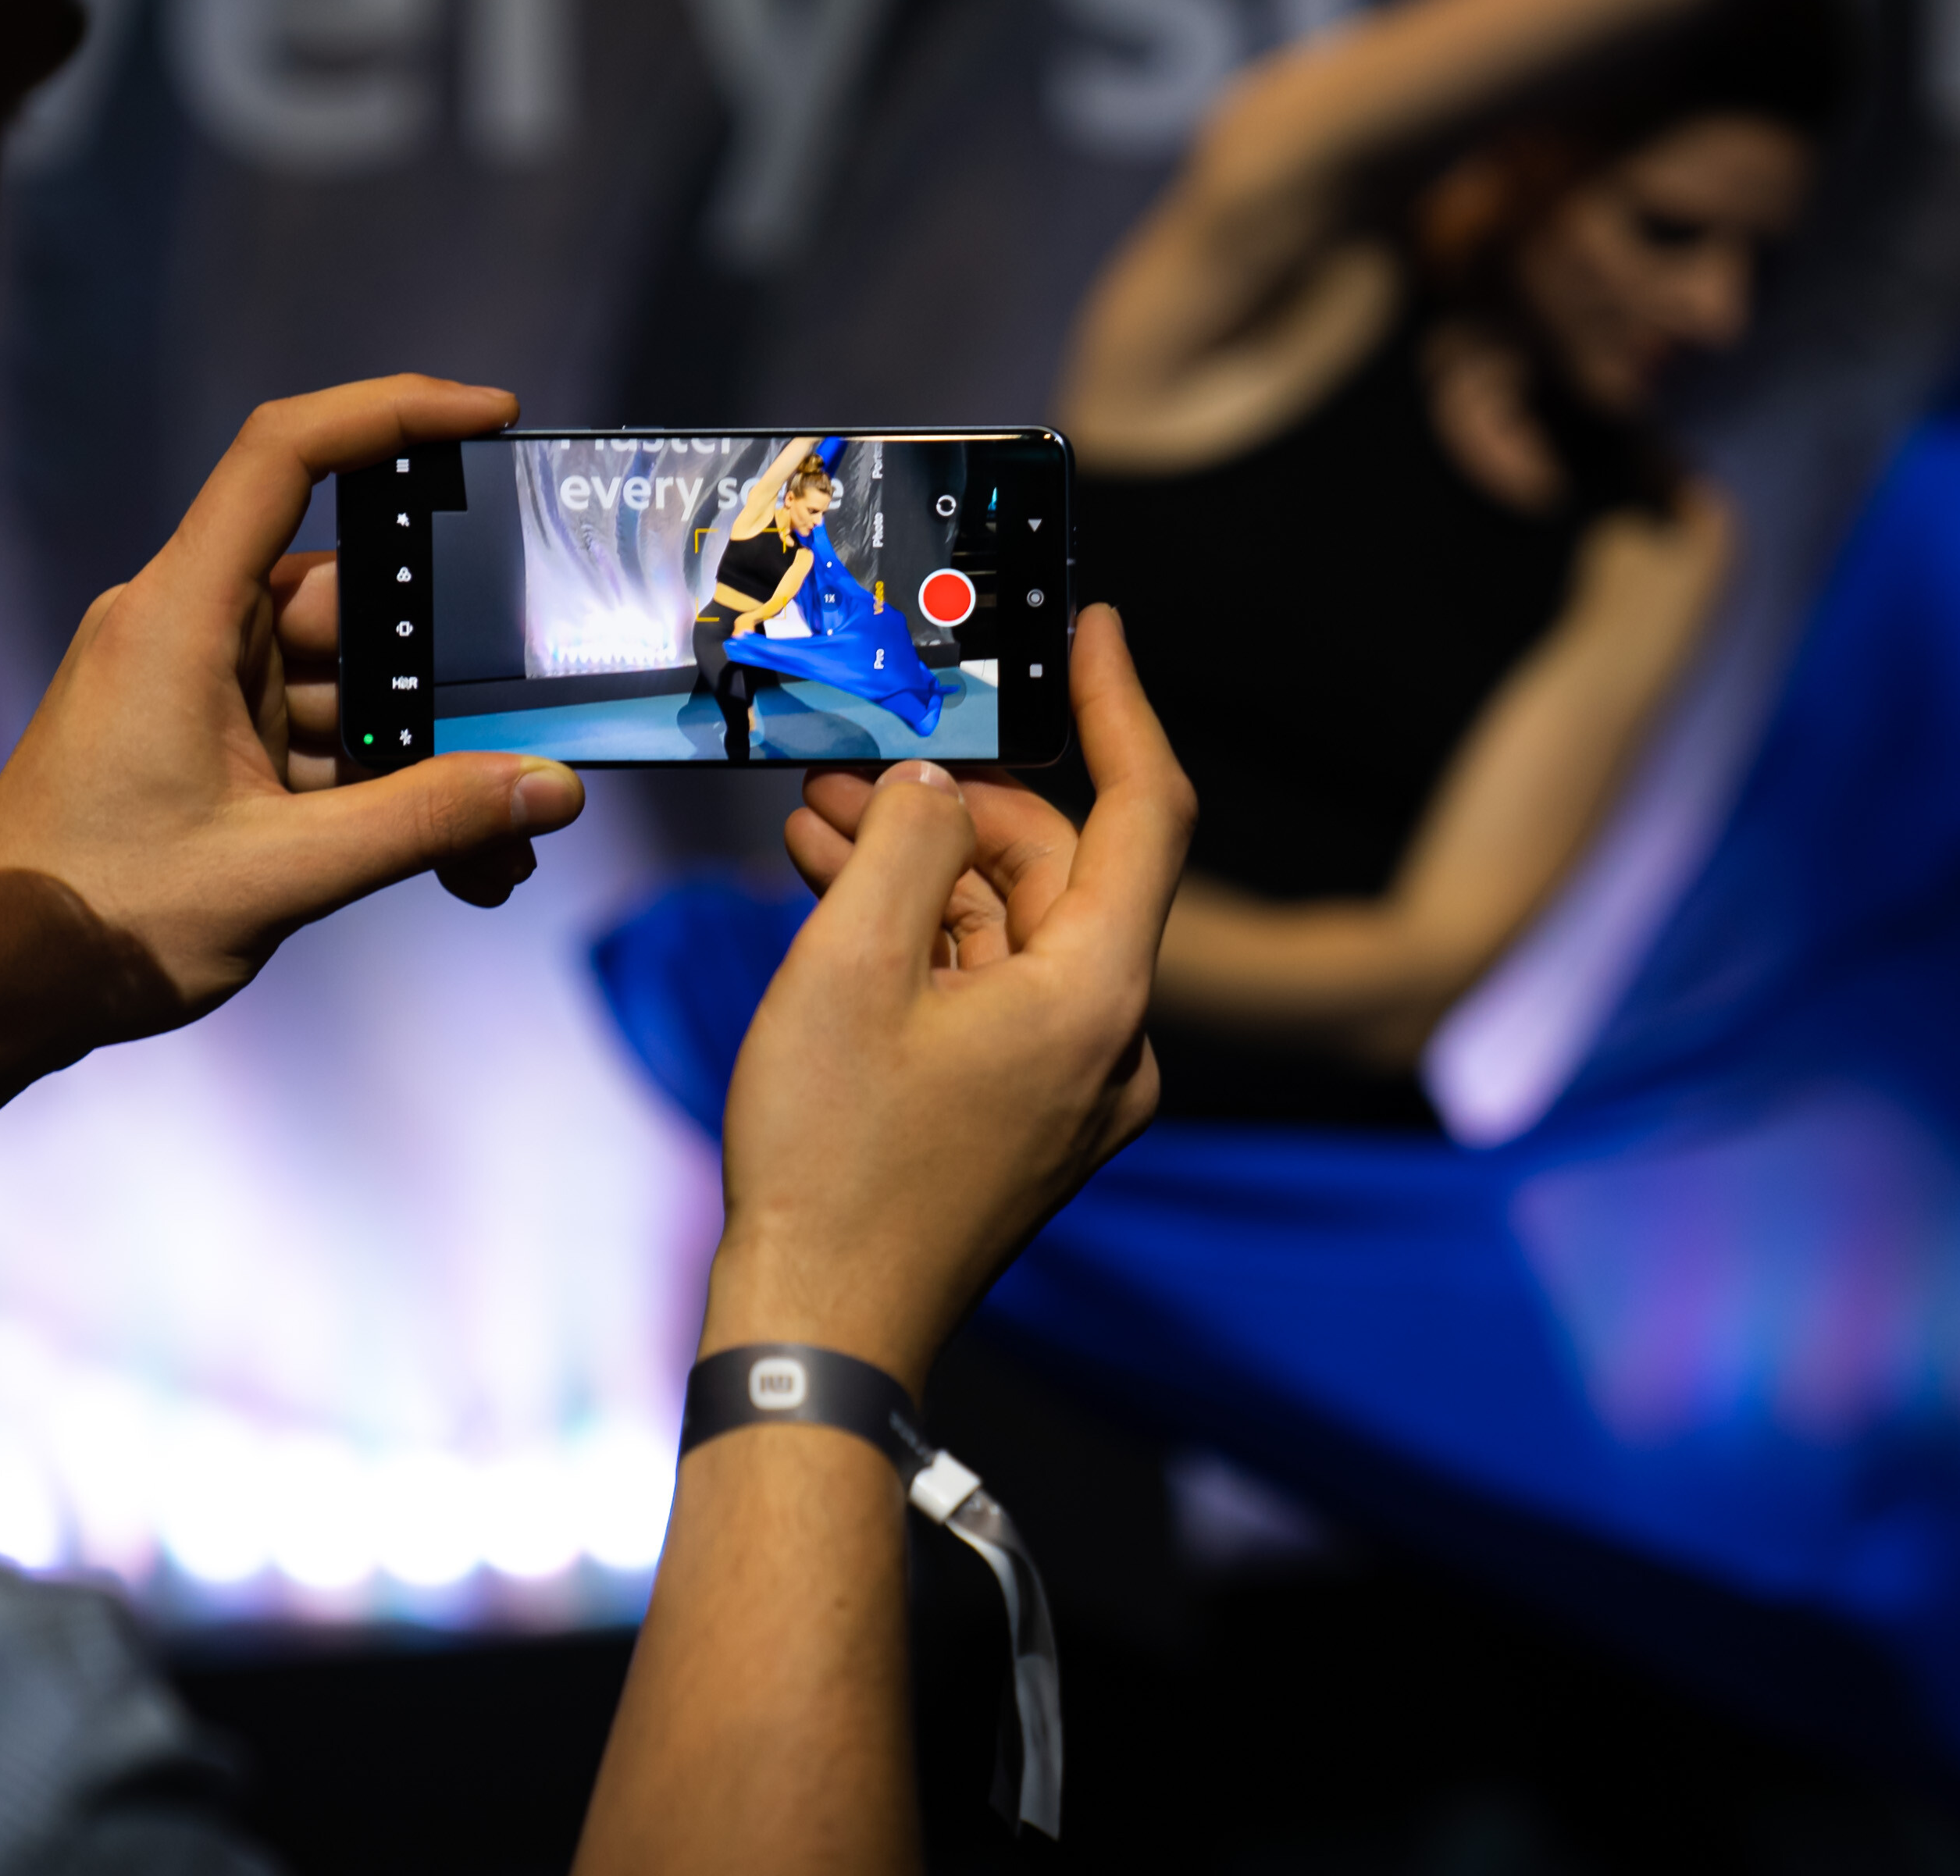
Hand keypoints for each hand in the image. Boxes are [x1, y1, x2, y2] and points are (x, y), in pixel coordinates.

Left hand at [0, 376, 587, 1131]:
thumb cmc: (92, 918)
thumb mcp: (281, 873)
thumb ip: (427, 823)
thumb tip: (550, 790)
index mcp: (176, 618)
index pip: (285, 456)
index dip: (389, 412)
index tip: (488, 417)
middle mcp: (188, 633)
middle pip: (353, 599)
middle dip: (448, 678)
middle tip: (529, 745)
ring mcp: (199, 691)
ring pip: (353, 686)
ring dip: (427, 760)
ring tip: (493, 851)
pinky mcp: (210, 746)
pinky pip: (325, 743)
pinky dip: (384, 792)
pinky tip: (454, 862)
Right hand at [702, 606, 1193, 1388]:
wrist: (818, 1329)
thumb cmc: (830, 1166)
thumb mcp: (847, 968)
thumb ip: (902, 841)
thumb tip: (932, 783)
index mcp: (1097, 998)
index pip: (1147, 810)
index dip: (1120, 706)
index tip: (1091, 629)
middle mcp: (1110, 1041)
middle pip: (1057, 869)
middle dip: (955, 803)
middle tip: (846, 760)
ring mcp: (1071, 1085)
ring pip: (1009, 928)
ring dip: (920, 868)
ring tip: (812, 822)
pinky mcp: (1025, 1113)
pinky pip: (989, 989)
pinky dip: (923, 938)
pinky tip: (837, 896)